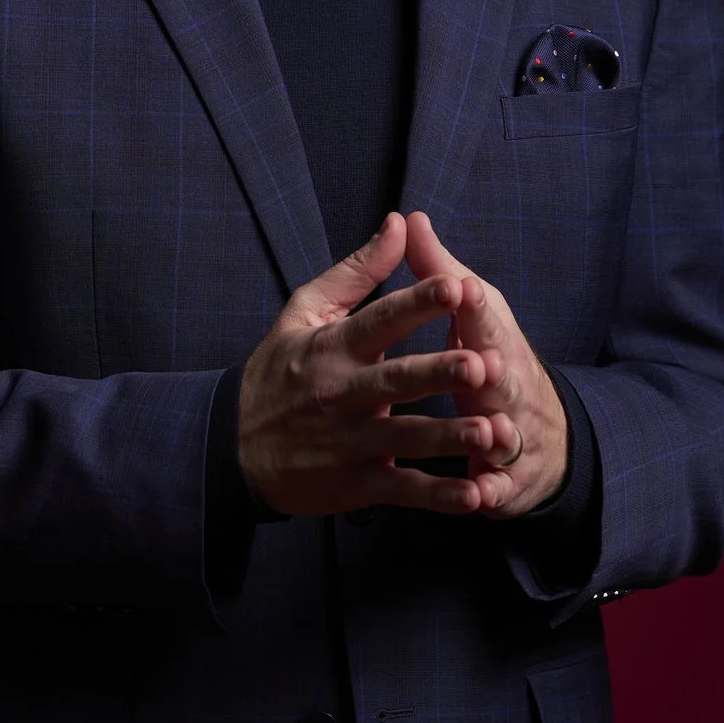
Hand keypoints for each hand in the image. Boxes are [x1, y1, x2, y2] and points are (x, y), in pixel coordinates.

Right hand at [235, 211, 517, 516]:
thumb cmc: (278, 373)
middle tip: (482, 365)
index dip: (417, 304)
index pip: (380, 319)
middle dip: (439, 373)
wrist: (233, 448)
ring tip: (490, 432)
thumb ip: (356, 271)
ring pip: (406, 438)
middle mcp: (342, 393)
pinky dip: (438, 498)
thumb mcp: (303, 313)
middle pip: (397, 381)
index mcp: (333, 347)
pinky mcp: (355, 484)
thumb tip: (399, 224)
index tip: (455, 286)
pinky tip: (474, 497)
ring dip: (449, 437)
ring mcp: (349, 442)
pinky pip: (402, 490)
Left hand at [402, 210, 567, 517]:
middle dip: (494, 372)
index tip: (463, 287)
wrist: (539, 430)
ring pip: (504, 433)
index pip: (484, 319)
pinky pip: (497, 486)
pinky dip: (491, 491)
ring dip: (498, 434)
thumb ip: (437, 271)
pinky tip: (480, 496)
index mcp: (492, 340)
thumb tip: (407, 217)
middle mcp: (507, 385)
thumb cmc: (489, 355)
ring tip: (491, 435)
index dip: (475, 305)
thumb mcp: (469, 311)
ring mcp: (510, 433)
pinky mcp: (505, 477)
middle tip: (482, 367)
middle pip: (502, 378)